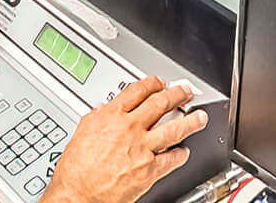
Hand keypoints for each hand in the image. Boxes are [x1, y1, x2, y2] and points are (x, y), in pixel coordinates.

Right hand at [43, 78, 206, 202]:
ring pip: (174, 129)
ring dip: (191, 121)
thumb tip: (100, 110)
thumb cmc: (76, 168)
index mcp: (112, 115)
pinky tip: (184, 152)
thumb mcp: (81, 132)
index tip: (159, 83)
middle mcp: (130, 128)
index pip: (138, 91)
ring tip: (200, 117)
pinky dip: (181, 155)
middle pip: (160, 104)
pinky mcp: (149, 169)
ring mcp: (142, 148)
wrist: (78, 192)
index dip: (152, 83)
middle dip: (177, 95)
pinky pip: (171, 159)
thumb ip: (95, 118)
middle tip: (186, 91)